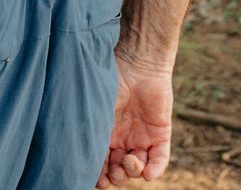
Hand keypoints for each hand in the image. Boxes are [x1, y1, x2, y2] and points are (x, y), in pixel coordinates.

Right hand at [98, 53, 173, 187]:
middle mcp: (123, 139)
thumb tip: (80, 157)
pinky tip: (148, 173)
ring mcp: (142, 137)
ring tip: (131, 162)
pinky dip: (155, 169)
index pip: (102, 162)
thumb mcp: (97, 109)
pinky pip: (160, 158)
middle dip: (117, 176)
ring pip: (139, 167)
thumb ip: (91, 131)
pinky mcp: (160, 133)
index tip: (97, 181)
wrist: (136, 63)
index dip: (100, 175)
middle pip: (120, 170)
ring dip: (133, 171)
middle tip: (114, 173)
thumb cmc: (110, 81)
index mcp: (105, 134)